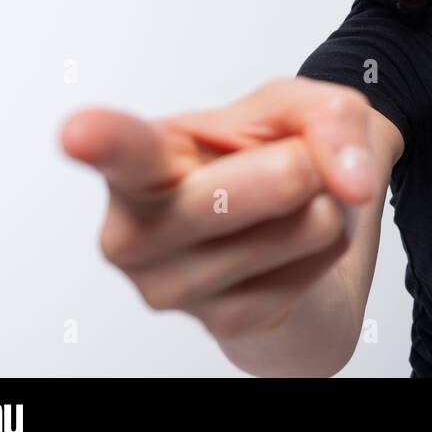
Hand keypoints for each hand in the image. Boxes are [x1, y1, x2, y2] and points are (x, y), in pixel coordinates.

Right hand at [60, 77, 377, 342]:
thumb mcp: (302, 106)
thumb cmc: (268, 156)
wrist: (291, 236)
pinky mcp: (228, 324)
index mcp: (139, 162)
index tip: (79, 134)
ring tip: (280, 206)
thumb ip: (329, 116)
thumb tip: (352, 182)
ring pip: (308, 221)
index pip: (120, 150)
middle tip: (289, 161)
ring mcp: (174, 288)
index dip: (101, 139)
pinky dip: (329, 242)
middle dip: (305, 162)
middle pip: (259, 184)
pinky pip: (326, 257)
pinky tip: (287, 246)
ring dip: (323, 202)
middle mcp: (135, 231)